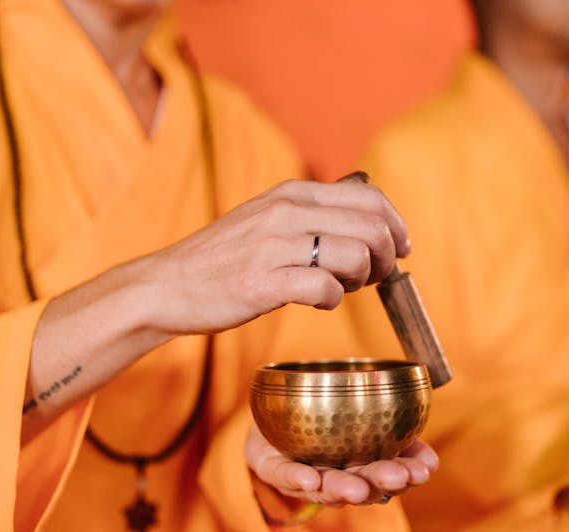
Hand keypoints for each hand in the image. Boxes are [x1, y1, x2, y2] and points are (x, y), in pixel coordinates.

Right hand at [133, 177, 409, 335]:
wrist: (168, 286)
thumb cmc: (223, 259)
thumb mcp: (266, 218)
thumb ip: (311, 213)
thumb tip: (367, 213)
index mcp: (291, 193)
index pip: (369, 197)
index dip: (396, 225)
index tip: (401, 248)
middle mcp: (286, 212)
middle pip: (372, 226)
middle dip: (387, 257)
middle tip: (376, 277)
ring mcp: (274, 246)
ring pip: (355, 255)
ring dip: (362, 279)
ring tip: (342, 288)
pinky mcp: (263, 283)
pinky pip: (325, 288)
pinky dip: (332, 299)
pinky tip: (317, 300)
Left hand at [245, 422, 438, 505]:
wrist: (266, 418)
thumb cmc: (319, 418)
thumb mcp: (358, 414)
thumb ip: (391, 424)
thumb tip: (428, 441)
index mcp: (360, 467)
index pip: (389, 474)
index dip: (409, 473)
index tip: (428, 469)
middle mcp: (335, 479)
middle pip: (361, 486)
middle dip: (380, 483)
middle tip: (399, 477)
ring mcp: (303, 477)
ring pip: (326, 488)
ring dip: (343, 488)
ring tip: (358, 488)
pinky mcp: (271, 468)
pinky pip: (284, 475)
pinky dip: (297, 478)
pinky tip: (311, 479)